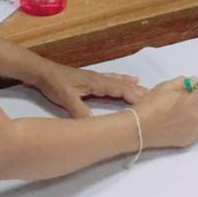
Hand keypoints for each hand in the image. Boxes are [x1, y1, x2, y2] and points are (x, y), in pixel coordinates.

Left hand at [30, 62, 145, 118]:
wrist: (41, 71)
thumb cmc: (54, 84)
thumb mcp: (66, 99)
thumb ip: (79, 111)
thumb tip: (94, 124)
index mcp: (96, 83)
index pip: (121, 90)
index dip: (135, 97)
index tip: (149, 105)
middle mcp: (99, 78)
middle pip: (124, 85)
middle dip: (139, 92)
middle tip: (156, 99)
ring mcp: (96, 77)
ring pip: (119, 81)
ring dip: (133, 86)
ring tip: (146, 89)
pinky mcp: (91, 78)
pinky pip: (113, 79)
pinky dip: (123, 80)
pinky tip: (127, 79)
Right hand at [135, 77, 197, 148]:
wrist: (140, 127)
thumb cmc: (150, 106)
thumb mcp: (164, 87)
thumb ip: (182, 82)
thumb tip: (194, 81)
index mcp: (191, 100)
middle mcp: (196, 115)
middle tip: (193, 98)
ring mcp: (193, 129)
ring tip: (188, 110)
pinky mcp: (188, 139)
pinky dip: (195, 124)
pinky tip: (182, 122)